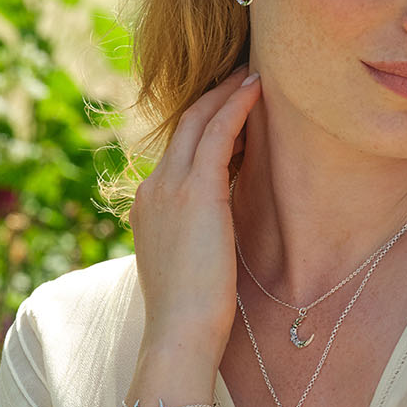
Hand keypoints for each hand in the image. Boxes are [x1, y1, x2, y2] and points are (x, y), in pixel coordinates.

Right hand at [129, 66, 260, 363]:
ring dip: (227, 93)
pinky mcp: (197, 191)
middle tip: (242, 76)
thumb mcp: (187, 265)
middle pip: (183, 127)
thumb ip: (195, 238)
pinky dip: (237, 106)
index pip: (176, 153)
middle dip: (213, 98)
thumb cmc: (191, 314)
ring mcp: (170, 187)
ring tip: (254, 74)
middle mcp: (152, 189)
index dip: (204, 127)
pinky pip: (219, 132)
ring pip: (198, 121)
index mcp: (148, 207)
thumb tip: (217, 234)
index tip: (230, 112)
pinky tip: (258, 89)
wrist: (180, 332)